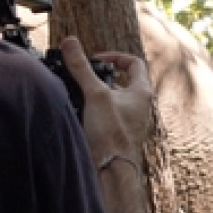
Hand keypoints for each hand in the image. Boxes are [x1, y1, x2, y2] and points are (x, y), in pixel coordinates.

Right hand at [60, 36, 153, 158]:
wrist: (112, 169)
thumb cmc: (112, 133)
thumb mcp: (94, 94)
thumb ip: (81, 67)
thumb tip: (70, 43)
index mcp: (142, 92)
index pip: (133, 63)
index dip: (114, 57)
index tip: (96, 59)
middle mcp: (140, 105)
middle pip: (124, 80)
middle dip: (104, 76)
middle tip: (88, 75)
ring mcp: (131, 120)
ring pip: (116, 99)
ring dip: (100, 93)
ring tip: (83, 93)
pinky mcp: (120, 133)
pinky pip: (110, 115)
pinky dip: (97, 110)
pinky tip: (83, 113)